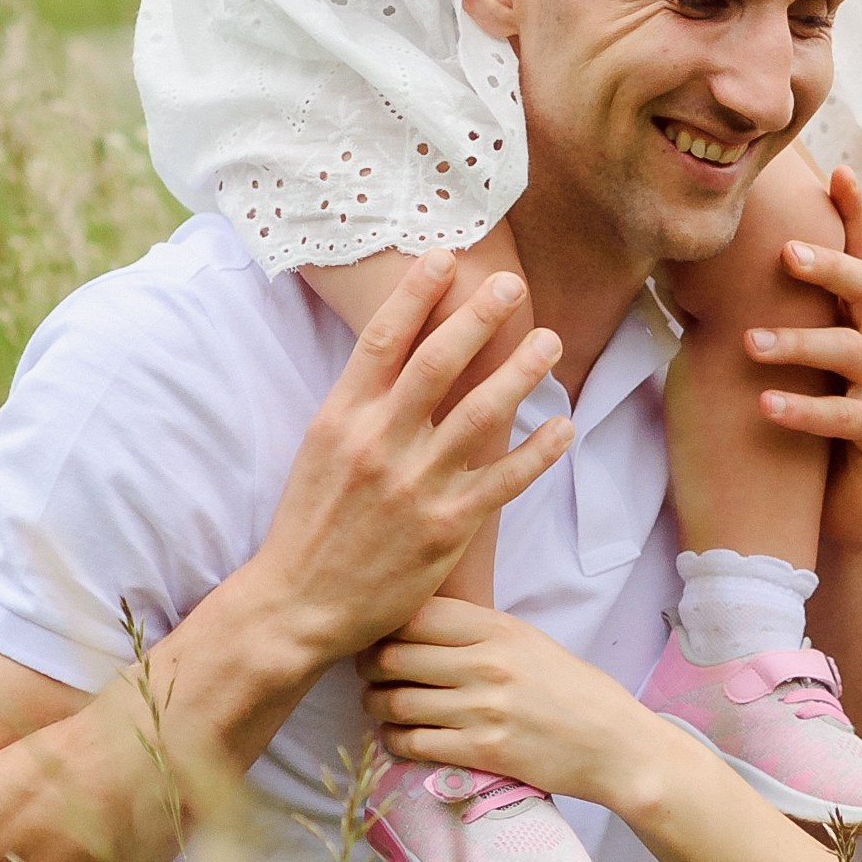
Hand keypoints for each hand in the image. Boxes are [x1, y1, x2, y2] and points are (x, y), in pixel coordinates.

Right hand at [241, 257, 572, 671]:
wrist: (298, 604)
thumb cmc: (309, 525)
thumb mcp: (321, 450)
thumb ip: (361, 406)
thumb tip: (403, 356)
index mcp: (341, 418)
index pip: (383, 341)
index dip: (416, 295)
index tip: (443, 257)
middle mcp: (379, 443)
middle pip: (437, 364)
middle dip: (477, 318)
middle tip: (510, 285)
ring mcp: (415, 485)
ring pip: (480, 414)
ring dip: (519, 372)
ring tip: (548, 341)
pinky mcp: (446, 527)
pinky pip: (503, 480)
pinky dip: (538, 451)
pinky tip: (564, 426)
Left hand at [359, 600, 661, 809]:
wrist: (614, 745)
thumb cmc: (570, 691)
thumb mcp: (527, 642)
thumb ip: (474, 632)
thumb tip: (411, 625)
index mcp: (497, 629)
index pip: (414, 614)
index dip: (383, 625)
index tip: (378, 636)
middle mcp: (487, 664)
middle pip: (393, 657)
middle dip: (368, 667)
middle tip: (369, 674)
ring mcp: (483, 709)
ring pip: (395, 702)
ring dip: (377, 706)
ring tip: (381, 706)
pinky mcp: (482, 752)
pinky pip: (413, 743)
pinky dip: (394, 741)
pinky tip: (400, 738)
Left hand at [744, 164, 861, 562]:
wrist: (843, 513)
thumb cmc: (806, 434)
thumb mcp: (790, 373)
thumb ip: (767, 327)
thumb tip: (691, 286)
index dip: (854, 213)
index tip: (836, 170)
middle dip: (829, 267)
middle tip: (786, 255)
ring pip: (852, 350)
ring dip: (798, 343)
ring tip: (751, 344)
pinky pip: (848, 414)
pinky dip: (804, 408)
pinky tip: (765, 405)